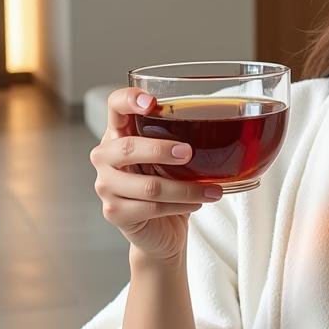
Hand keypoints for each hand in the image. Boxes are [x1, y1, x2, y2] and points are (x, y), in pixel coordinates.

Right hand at [91, 88, 222, 263]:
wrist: (159, 229)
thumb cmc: (167, 184)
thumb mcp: (173, 157)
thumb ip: (181, 139)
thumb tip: (223, 126)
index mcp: (119, 133)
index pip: (115, 106)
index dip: (129, 99)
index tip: (151, 102)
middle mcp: (105, 156)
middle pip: (128, 147)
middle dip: (161, 150)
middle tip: (189, 152)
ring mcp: (106, 186)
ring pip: (149, 186)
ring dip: (187, 188)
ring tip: (212, 190)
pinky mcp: (114, 212)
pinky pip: (152, 208)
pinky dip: (181, 205)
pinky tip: (196, 203)